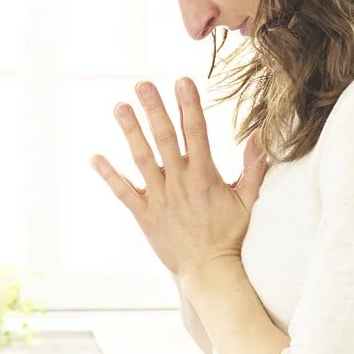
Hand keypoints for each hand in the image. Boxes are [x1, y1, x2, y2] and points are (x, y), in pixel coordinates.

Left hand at [90, 79, 269, 280]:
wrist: (208, 271)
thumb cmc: (230, 235)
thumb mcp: (248, 201)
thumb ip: (253, 167)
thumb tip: (258, 135)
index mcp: (205, 176)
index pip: (197, 132)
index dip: (189, 106)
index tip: (182, 82)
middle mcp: (179, 183)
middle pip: (165, 139)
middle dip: (154, 109)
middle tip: (142, 84)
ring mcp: (159, 198)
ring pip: (142, 159)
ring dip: (130, 132)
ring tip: (120, 107)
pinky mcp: (144, 215)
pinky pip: (123, 192)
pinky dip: (109, 175)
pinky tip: (95, 158)